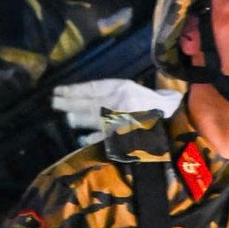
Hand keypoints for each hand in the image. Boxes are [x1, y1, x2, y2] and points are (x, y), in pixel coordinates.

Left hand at [49, 78, 181, 140]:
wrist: (175, 119)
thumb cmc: (153, 104)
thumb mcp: (132, 91)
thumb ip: (112, 93)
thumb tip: (82, 99)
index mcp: (121, 88)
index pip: (91, 87)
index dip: (73, 90)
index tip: (57, 91)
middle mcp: (119, 101)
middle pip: (88, 103)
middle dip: (70, 104)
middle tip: (54, 104)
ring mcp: (121, 119)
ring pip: (93, 118)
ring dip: (78, 119)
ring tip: (67, 118)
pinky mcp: (125, 135)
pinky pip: (103, 137)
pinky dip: (91, 139)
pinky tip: (82, 139)